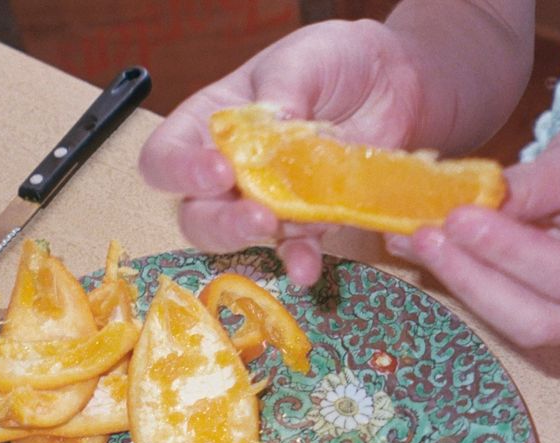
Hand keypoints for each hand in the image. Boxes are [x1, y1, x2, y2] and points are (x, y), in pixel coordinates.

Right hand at [139, 20, 425, 284]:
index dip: (180, 171)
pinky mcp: (308, 221)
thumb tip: (271, 122)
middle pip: (195, 212)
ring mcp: (267, 200)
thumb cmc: (333, 60)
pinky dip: (298, 260)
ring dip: (251, 243)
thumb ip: (282, 89)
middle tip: (255, 215)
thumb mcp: (304, 59)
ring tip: (277, 232)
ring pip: (236, 238)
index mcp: (209, 123)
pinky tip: (306, 266)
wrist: (393, 81)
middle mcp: (228, 169)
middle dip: (218, 221)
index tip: (218, 171)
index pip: (166, 156)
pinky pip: (293, 249)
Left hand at [388, 106, 559, 346]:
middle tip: (423, 235)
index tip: (458, 218)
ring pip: (517, 325)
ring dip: (461, 284)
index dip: (509, 253)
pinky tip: (433, 252)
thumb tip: (470, 207)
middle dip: (473, 278)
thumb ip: (532, 187)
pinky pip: (508, 314)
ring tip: (415, 241)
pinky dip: (467, 283)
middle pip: (539, 318)